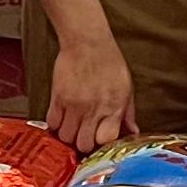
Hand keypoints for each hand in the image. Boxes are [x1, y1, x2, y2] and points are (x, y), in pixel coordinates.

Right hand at [45, 34, 135, 154]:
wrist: (87, 42)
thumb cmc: (109, 63)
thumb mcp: (126, 88)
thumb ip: (128, 113)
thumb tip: (134, 132)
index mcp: (114, 107)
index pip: (106, 140)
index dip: (102, 143)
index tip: (100, 139)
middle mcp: (94, 109)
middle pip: (83, 144)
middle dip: (84, 143)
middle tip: (84, 135)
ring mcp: (74, 105)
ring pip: (66, 136)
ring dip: (69, 135)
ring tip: (72, 127)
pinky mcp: (58, 97)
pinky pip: (52, 122)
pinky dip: (56, 125)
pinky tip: (61, 119)